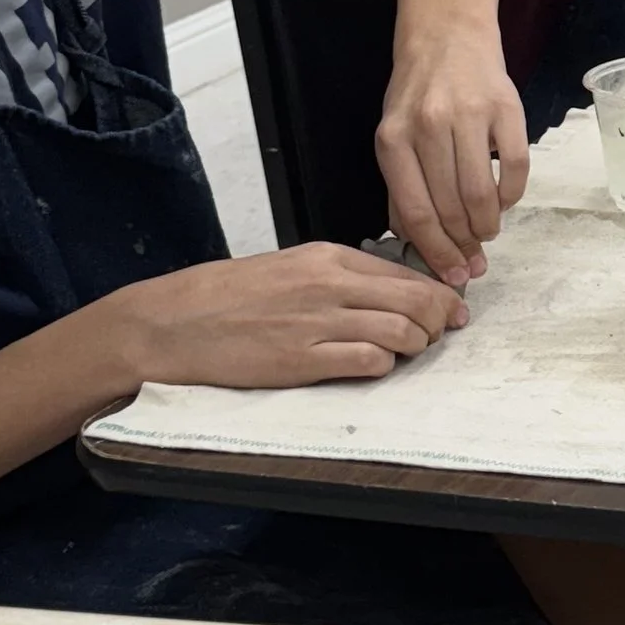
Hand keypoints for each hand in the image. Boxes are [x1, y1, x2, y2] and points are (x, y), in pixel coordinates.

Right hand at [95, 245, 467, 391]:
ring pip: (401, 331)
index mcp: (327, 257)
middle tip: (443, 332)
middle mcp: (329, 284)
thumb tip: (388, 293)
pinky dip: (384, 366)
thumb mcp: (290, 269)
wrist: (174, 323)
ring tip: (410, 352)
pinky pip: (368, 362)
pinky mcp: (303, 361)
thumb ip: (338, 278)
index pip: (405, 272)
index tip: (450, 306)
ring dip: (416, 346)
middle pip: (415, 299)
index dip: (438, 292)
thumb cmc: (228, 298)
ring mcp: (317, 323)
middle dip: (440, 319)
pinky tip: (377, 366)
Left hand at [378, 22, 528, 282]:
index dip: (436, 252)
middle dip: (464, 246)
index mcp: (393, 140)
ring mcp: (469, 115)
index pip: (416, 213)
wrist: (447, 35)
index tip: (451, 275)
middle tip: (474, 263)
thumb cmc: (418, 93)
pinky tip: (503, 200)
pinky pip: (515, 167)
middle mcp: (428, 127)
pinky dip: (512, 195)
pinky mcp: (506, 107)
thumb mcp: (394, 135)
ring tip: (487, 233)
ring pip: (482, 193)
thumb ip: (402, 187)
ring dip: (487, 224)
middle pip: (450, 208)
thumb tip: (420, 243)